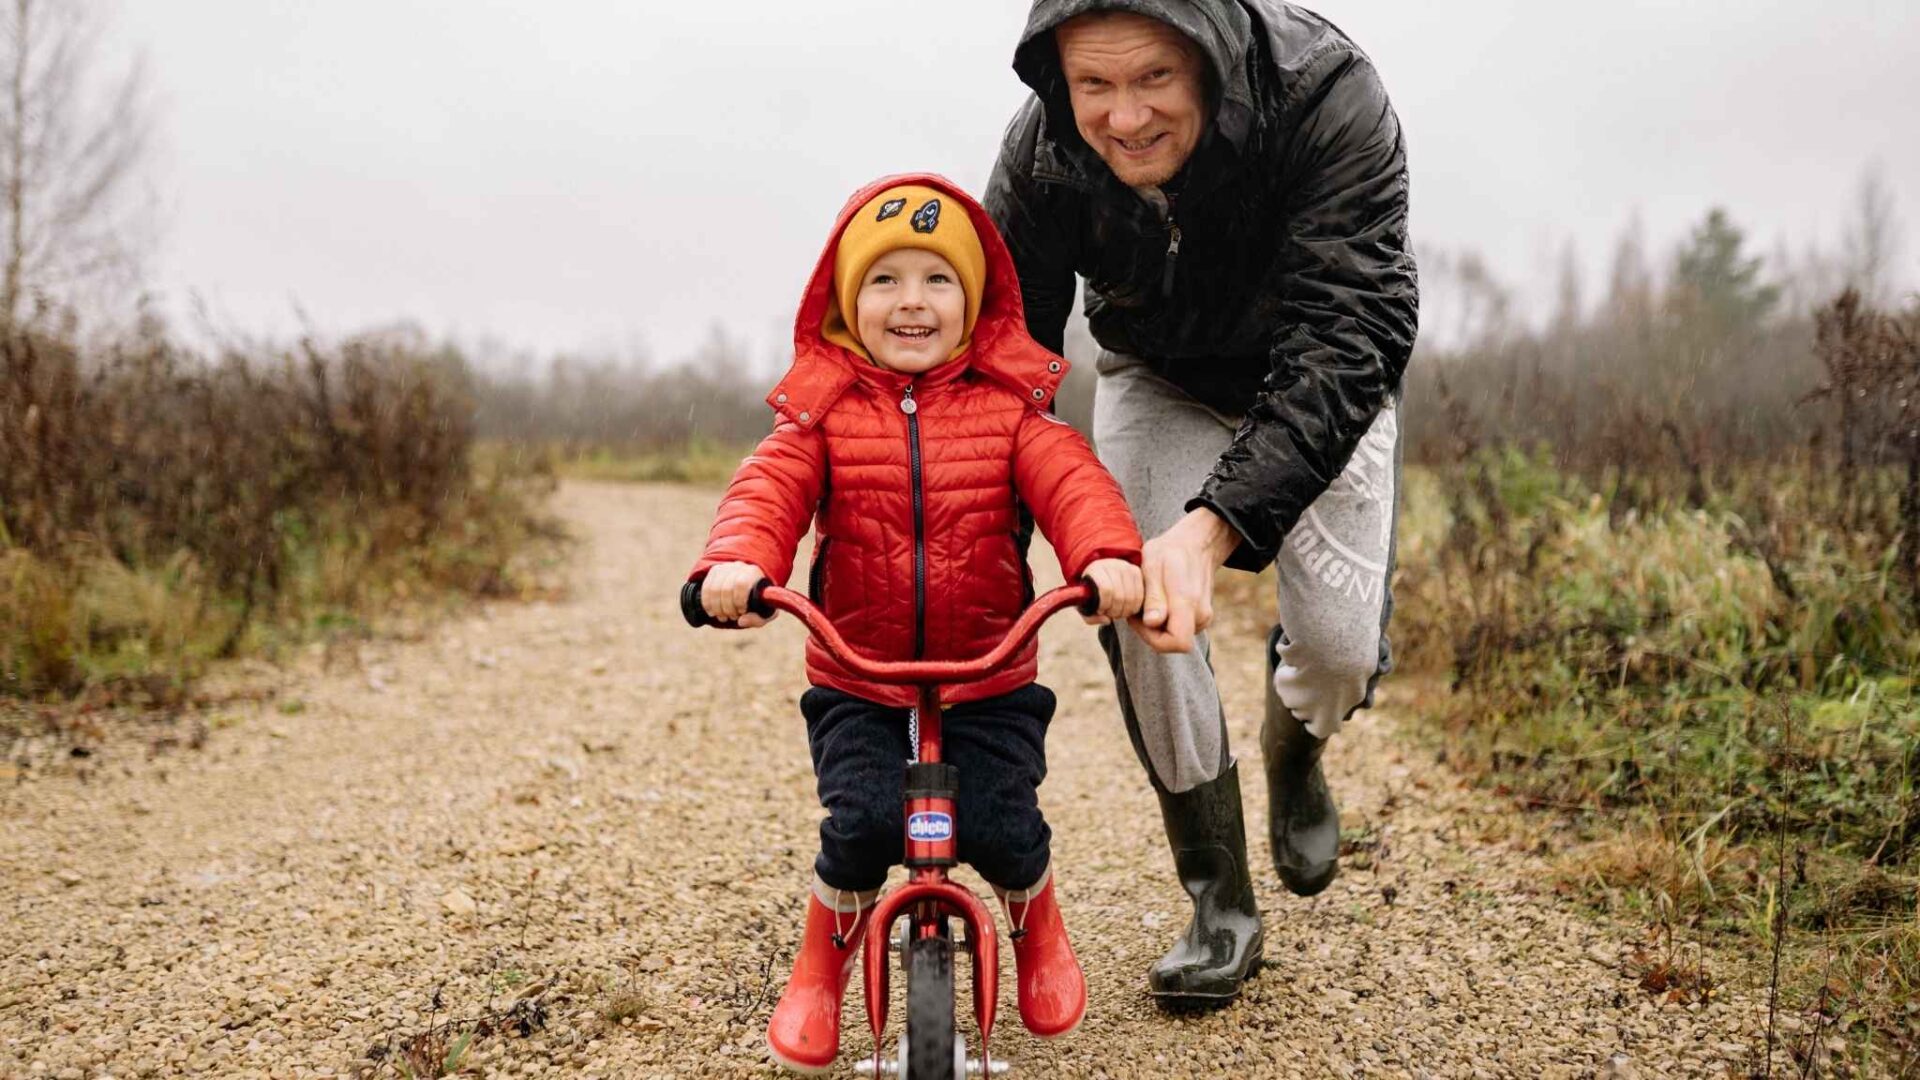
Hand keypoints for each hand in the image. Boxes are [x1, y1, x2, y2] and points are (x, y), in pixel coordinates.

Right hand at [699, 562, 775, 627]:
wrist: (751, 590)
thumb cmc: (760, 603)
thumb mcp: (765, 613)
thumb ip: (757, 619)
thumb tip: (741, 622)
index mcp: (755, 573)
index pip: (741, 583)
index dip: (739, 600)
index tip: (742, 611)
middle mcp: (740, 567)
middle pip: (726, 588)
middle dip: (727, 608)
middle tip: (731, 617)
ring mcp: (726, 567)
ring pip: (714, 588)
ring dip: (716, 607)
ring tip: (723, 617)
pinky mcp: (715, 571)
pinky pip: (706, 587)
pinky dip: (707, 602)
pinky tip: (711, 612)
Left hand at [1080, 558, 1143, 625]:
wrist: (1101, 576)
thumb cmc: (1092, 592)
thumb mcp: (1085, 606)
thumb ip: (1091, 617)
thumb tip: (1107, 620)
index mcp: (1096, 569)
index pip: (1106, 589)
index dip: (1104, 605)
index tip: (1100, 610)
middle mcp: (1112, 564)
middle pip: (1120, 595)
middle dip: (1115, 611)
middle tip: (1111, 614)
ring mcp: (1126, 567)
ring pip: (1132, 596)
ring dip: (1126, 610)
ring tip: (1119, 612)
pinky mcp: (1136, 571)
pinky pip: (1140, 595)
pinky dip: (1135, 606)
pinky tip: (1127, 608)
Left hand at [1129, 508, 1239, 652]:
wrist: (1196, 543)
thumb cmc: (1171, 552)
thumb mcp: (1154, 566)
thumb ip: (1154, 597)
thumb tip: (1153, 623)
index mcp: (1188, 603)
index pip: (1177, 642)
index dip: (1152, 638)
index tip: (1138, 618)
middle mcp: (1200, 615)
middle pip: (1172, 643)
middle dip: (1150, 631)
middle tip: (1137, 608)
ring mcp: (1203, 617)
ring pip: (1175, 636)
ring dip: (1157, 626)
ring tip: (1148, 601)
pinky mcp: (1201, 616)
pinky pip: (1180, 628)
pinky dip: (1166, 621)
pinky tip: (1157, 603)